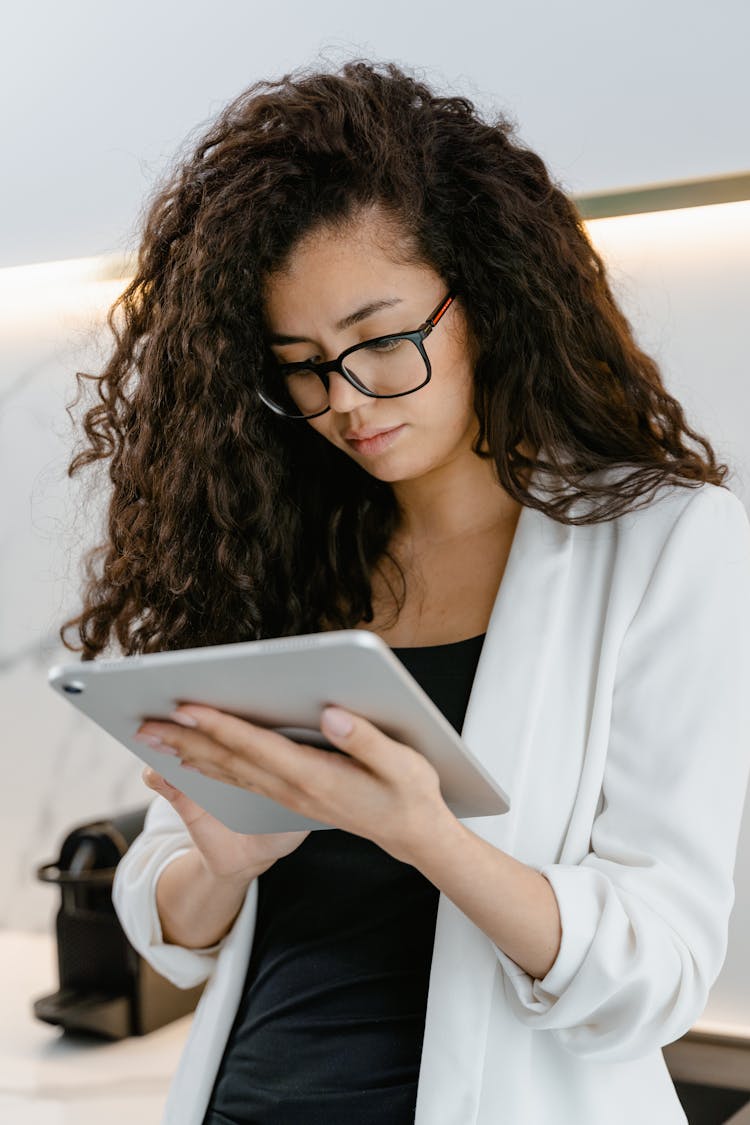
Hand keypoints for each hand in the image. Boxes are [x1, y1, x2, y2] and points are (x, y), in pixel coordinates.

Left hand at [135, 704, 451, 863]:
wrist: (412, 835)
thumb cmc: (410, 794)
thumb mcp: (402, 764)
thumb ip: (366, 740)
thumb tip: (332, 715)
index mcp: (315, 777)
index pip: (257, 747)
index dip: (221, 726)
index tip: (187, 708)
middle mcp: (293, 789)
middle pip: (231, 761)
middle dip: (186, 741)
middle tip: (145, 724)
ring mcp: (289, 797)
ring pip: (229, 773)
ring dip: (190, 754)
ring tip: (155, 739)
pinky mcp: (290, 798)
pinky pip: (240, 781)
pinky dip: (211, 768)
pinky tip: (193, 759)